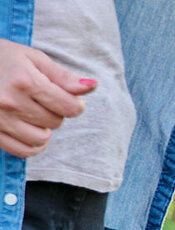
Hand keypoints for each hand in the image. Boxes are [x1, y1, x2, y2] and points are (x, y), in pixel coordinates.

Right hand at [0, 40, 93, 158]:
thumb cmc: (2, 58)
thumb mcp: (33, 58)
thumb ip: (63, 76)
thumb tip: (92, 87)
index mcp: (24, 81)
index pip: (70, 107)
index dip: (74, 104)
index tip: (67, 97)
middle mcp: (10, 102)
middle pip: (56, 122)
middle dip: (55, 112)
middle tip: (41, 99)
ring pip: (42, 139)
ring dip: (44, 129)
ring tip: (33, 113)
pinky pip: (23, 151)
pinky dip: (32, 144)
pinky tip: (29, 129)